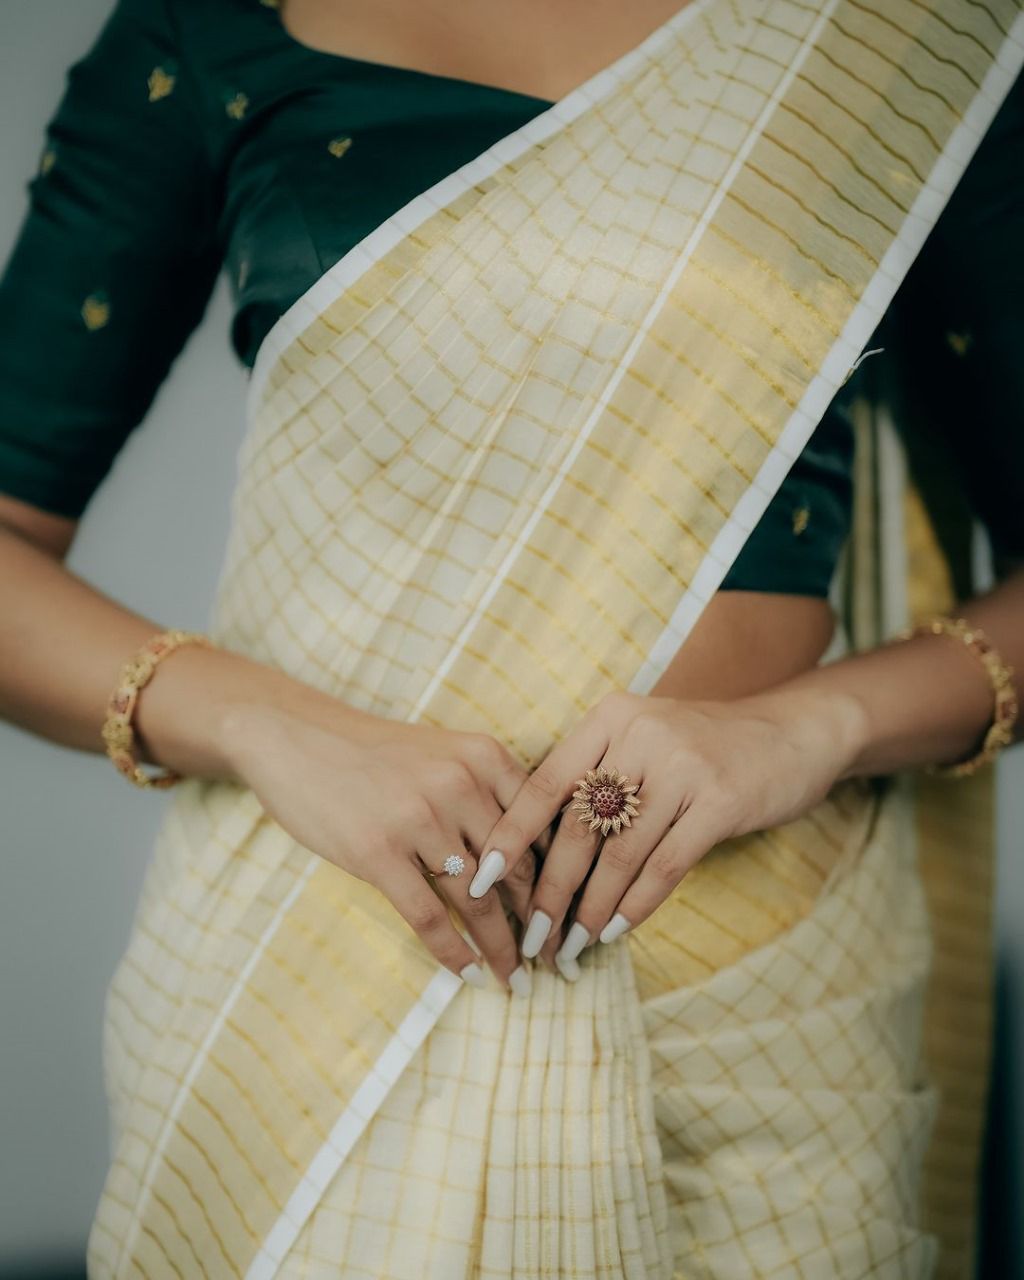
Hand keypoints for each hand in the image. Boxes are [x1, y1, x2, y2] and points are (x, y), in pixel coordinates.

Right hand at [222, 696, 543, 992]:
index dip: (561, 878)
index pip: (541, 829)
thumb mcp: (444, 754)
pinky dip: (452, 952)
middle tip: (549, 958)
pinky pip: (427, 916)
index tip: (568, 916)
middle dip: (536, 922)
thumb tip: (527, 862)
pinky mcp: (377, 851)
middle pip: (516, 870)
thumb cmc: (374, 753)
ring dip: (500, 948)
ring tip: (515, 980)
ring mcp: (419, 819)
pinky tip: (467, 973)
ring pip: (477, 901)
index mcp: (485, 757)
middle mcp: (461, 784)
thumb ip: (487, 795)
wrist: (296, 736)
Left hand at [469, 685, 866, 974]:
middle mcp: (640, 735)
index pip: (543, 784)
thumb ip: (596, 777)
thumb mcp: (643, 740)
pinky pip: (665, 866)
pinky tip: (615, 931)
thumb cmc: (704, 747)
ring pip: (618, 855)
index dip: (511, 837)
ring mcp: (682, 767)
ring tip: (571, 948)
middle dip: (549, 892)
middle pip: (576, 828)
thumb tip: (535, 853)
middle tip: (531, 937)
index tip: (480, 882)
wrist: (793, 732)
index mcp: (609, 719)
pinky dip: (635, 905)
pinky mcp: (719, 801)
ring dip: (590, 910)